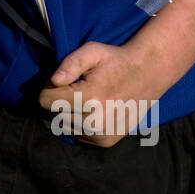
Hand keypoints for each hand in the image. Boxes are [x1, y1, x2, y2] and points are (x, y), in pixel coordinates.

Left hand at [39, 41, 163, 146]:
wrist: (148, 75)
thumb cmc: (115, 61)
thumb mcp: (92, 51)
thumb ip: (71, 63)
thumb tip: (54, 80)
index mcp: (89, 98)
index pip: (46, 101)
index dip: (49, 88)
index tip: (64, 81)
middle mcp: (94, 122)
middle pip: (54, 114)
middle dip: (60, 101)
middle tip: (78, 89)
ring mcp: (101, 134)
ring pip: (64, 126)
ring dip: (70, 114)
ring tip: (88, 100)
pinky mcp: (105, 142)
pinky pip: (78, 134)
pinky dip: (81, 124)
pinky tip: (95, 111)